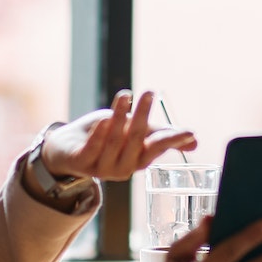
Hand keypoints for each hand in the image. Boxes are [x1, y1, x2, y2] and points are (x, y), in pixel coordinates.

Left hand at [41, 89, 195, 182]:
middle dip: (143, 115)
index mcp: (140, 159)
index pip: (159, 148)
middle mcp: (124, 167)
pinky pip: (93, 149)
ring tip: (124, 95)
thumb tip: (195, 140)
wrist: (67, 148)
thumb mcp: (135, 132)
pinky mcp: (81, 163)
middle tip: (149, 92)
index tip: (190, 132)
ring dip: (120, 116)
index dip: (173, 140)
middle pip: (136, 140)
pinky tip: (104, 119)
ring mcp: (102, 168)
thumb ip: (161, 135)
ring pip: (115, 141)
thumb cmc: (106, 137)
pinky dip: (99, 134)